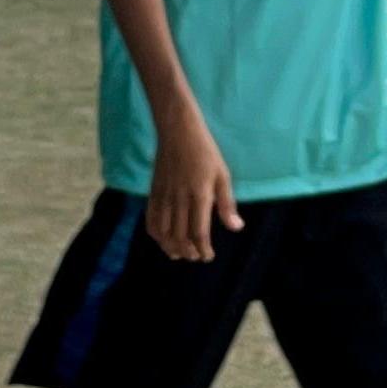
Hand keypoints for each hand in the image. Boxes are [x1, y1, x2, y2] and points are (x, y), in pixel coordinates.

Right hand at [145, 112, 241, 261]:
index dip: (203, 249)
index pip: (199, 233)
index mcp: (199, 195)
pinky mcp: (153, 191)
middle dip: (188, 252)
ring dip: (170, 247)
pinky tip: (162, 239)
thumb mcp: (222, 175)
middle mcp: (179, 199)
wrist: (177, 131)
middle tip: (196, 257)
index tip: (208, 256)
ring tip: (180, 254)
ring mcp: (163, 196)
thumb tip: (236, 227)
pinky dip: (155, 234)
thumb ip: (227, 203)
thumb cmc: (205, 152)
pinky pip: (150, 219)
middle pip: (179, 236)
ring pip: (163, 231)